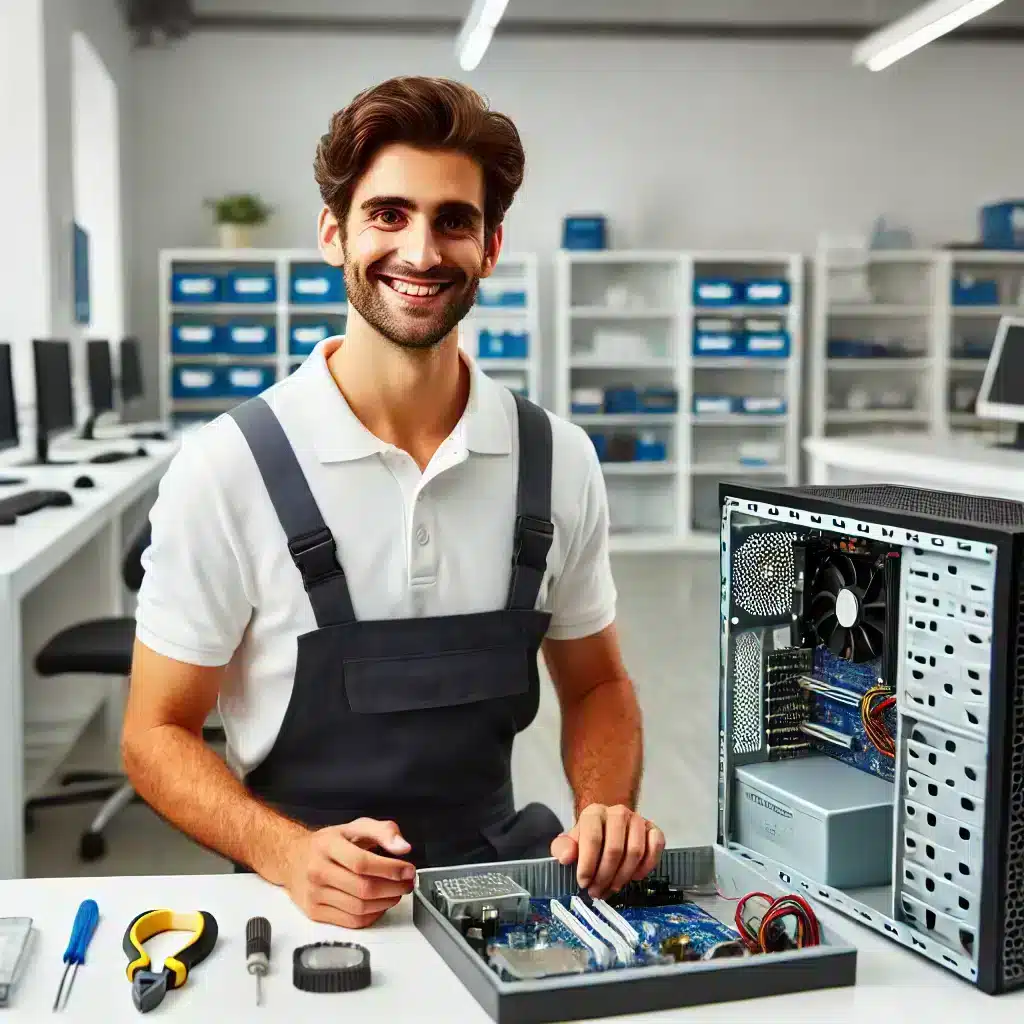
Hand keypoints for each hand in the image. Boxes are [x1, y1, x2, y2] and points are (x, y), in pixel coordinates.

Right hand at [283, 818, 415, 927]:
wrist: (292, 857)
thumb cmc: (327, 843)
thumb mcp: (355, 827)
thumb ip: (383, 831)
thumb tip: (403, 847)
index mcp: (328, 845)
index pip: (362, 862)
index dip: (390, 869)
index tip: (408, 870)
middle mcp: (318, 870)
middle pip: (363, 888)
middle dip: (394, 888)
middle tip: (407, 883)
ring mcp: (315, 894)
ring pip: (359, 908)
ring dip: (386, 903)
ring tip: (396, 892)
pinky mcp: (315, 912)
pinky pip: (351, 922)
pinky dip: (372, 916)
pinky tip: (380, 905)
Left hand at [550, 804, 664, 898]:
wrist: (607, 828)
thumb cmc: (587, 839)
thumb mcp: (570, 843)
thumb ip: (562, 848)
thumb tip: (567, 858)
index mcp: (594, 813)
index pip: (592, 839)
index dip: (588, 865)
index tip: (583, 883)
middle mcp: (618, 812)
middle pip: (615, 849)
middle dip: (605, 876)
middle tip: (597, 892)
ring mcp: (638, 819)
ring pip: (635, 851)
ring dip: (623, 876)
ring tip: (612, 887)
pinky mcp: (653, 829)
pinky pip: (656, 846)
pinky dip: (647, 865)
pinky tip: (635, 876)